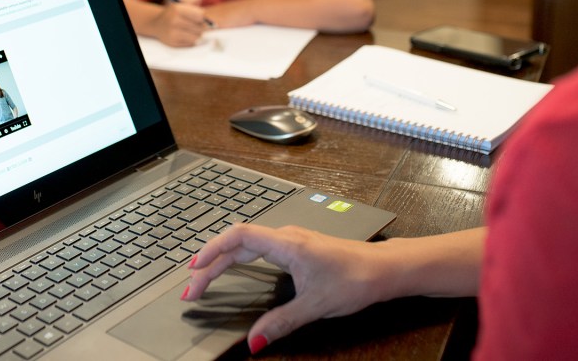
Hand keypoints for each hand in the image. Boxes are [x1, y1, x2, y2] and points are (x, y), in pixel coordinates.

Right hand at [145, 0, 209, 46]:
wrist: (157, 24)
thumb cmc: (173, 12)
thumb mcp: (180, 2)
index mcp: (177, 9)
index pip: (200, 15)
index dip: (202, 17)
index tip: (199, 17)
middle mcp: (174, 21)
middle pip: (200, 27)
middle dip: (201, 26)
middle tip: (196, 24)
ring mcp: (173, 33)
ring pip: (197, 37)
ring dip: (197, 34)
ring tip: (192, 30)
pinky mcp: (174, 43)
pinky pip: (191, 44)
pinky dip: (192, 40)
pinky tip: (187, 35)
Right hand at [182, 224, 394, 353]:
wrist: (383, 268)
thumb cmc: (356, 278)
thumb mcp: (314, 306)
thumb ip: (280, 323)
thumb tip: (255, 341)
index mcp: (286, 243)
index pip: (238, 237)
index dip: (212, 251)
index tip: (194, 270)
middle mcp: (286, 236)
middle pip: (238, 243)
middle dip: (212, 263)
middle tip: (194, 286)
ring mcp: (292, 239)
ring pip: (249, 243)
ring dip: (225, 258)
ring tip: (207, 276)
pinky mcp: (298, 246)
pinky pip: (260, 246)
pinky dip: (241, 256)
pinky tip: (238, 266)